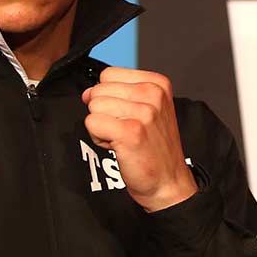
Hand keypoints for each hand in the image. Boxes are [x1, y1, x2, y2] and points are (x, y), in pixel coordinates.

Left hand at [82, 68, 197, 211]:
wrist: (168, 181)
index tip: (128, 115)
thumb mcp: (148, 109)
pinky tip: (118, 146)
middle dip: (105, 112)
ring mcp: (144, 113)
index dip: (110, 97)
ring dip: (102, 126)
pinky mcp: (131, 132)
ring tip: (123, 138)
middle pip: (99, 90)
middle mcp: (153, 94)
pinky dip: (98, 138)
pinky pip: (92, 123)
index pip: (109, 74)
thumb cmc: (154, 147)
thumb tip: (87, 93)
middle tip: (125, 129)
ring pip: (94, 106)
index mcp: (158, 83)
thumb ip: (119, 93)